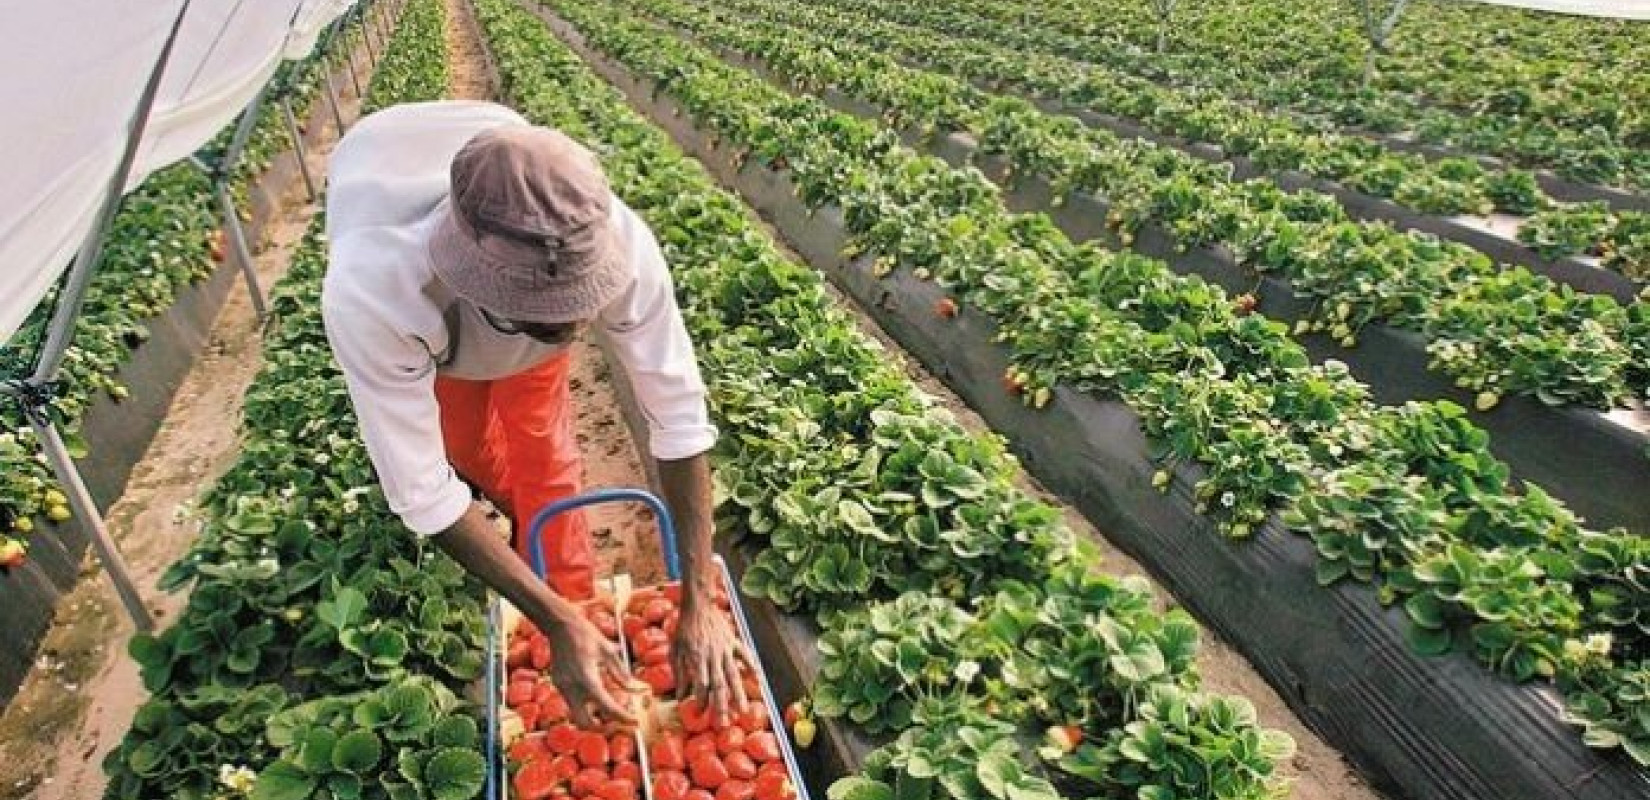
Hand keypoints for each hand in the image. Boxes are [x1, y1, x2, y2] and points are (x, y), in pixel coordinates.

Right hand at [542, 611, 637, 729]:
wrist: (560, 625)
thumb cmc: (586, 634)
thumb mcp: (608, 651)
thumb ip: (621, 673)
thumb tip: (634, 689)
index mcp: (587, 679)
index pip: (607, 708)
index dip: (623, 718)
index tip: (634, 722)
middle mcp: (572, 688)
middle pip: (585, 724)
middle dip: (602, 728)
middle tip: (619, 724)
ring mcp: (562, 688)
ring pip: (577, 715)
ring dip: (594, 717)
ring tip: (612, 710)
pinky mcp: (558, 684)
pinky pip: (573, 703)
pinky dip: (586, 705)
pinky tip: (598, 696)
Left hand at [672, 600, 752, 724]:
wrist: (698, 606)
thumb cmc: (684, 629)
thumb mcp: (675, 651)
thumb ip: (679, 674)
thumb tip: (680, 697)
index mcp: (696, 659)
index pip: (700, 686)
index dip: (700, 702)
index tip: (699, 715)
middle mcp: (712, 656)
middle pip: (718, 685)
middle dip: (721, 706)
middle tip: (723, 724)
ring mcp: (725, 649)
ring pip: (733, 675)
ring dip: (739, 694)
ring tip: (744, 711)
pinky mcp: (733, 642)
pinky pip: (745, 655)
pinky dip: (753, 667)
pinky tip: (759, 680)